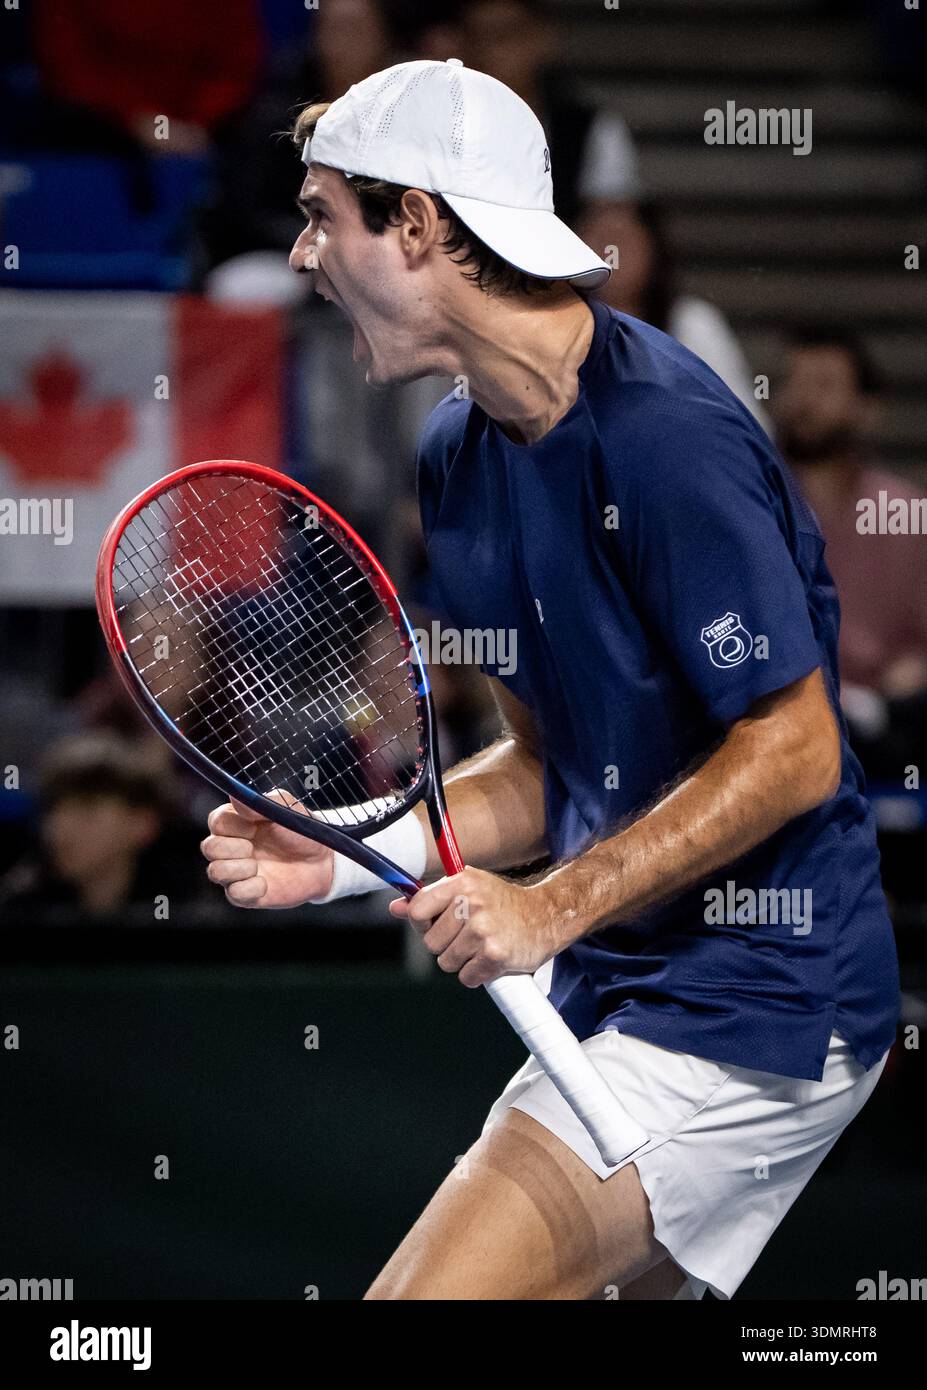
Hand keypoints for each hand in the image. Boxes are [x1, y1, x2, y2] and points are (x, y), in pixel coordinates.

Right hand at [200, 795, 333, 907]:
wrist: (323, 861)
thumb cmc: (302, 831)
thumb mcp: (287, 809)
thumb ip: (260, 802)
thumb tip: (233, 796)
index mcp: (238, 824)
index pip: (216, 822)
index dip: (233, 826)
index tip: (254, 827)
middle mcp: (232, 848)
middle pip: (208, 848)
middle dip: (230, 848)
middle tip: (253, 847)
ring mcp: (238, 872)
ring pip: (214, 872)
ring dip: (237, 869)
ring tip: (258, 866)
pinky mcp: (247, 894)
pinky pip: (233, 894)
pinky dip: (250, 889)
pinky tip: (265, 884)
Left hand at [389, 867, 558, 986]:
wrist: (546, 917)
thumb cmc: (502, 903)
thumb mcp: (468, 890)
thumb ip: (430, 899)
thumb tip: (394, 908)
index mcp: (461, 881)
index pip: (417, 909)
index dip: (421, 923)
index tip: (435, 924)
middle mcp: (471, 903)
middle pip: (430, 942)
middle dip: (446, 945)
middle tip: (468, 936)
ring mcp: (483, 930)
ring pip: (446, 962)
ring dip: (462, 961)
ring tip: (482, 946)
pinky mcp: (495, 955)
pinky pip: (466, 977)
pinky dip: (476, 974)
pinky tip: (491, 959)